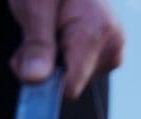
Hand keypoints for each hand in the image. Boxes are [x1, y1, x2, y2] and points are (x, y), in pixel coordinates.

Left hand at [9, 0, 124, 99]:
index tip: (26, 59)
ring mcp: (114, 46)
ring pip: (72, 80)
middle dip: (43, 69)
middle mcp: (113, 42)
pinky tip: (58, 34)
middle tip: (36, 35)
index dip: (42, 81)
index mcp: (97, 32)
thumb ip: (36, 45)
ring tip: (48, 30)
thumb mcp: (35, 7)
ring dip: (49, 63)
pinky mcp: (109, 49)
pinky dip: (60, 59)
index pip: (69, 88)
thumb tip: (36, 79)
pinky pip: (78, 71)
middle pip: (68, 85)